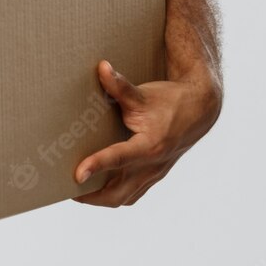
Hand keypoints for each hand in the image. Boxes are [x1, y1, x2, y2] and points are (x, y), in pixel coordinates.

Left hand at [72, 59, 220, 206]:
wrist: (199, 111)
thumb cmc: (170, 101)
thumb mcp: (144, 94)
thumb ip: (119, 86)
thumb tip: (101, 67)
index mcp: (150, 145)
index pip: (119, 158)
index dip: (97, 165)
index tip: (77, 174)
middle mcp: (152, 165)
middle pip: (118, 194)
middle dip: (91, 197)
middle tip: (66, 190)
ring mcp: (154, 173)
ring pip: (125, 198)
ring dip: (101, 198)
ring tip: (77, 192)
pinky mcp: (154, 175)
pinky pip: (133, 194)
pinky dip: (115, 194)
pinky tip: (99, 187)